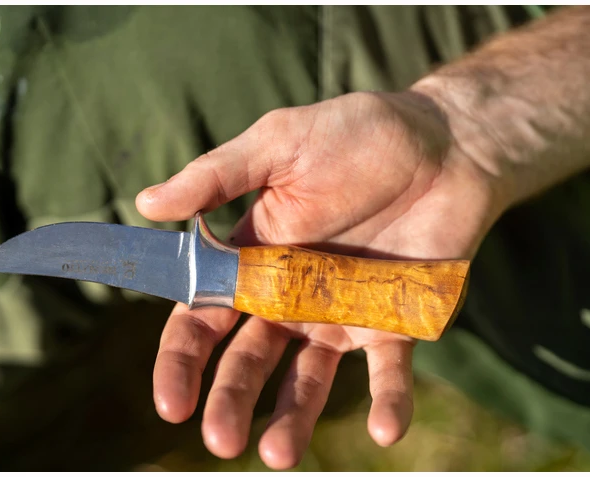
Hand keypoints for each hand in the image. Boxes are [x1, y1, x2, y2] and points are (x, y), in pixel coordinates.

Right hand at [136, 91, 505, 468]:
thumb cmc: (356, 135)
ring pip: (308, 380)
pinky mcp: (396, 326)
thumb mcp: (279, 144)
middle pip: (249, 359)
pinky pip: (388, 373)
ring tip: (278, 455)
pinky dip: (387, 403)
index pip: (204, 318)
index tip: (170, 402)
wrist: (445, 143)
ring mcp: (342, 317)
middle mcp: (290, 298)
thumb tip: (144, 203)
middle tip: (221, 440)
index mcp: (253, 259)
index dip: (183, 360)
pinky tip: (382, 428)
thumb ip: (216, 177)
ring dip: (293, 419)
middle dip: (230, 401)